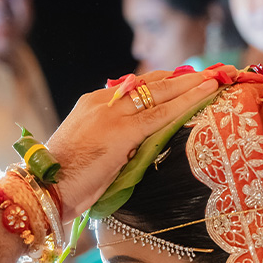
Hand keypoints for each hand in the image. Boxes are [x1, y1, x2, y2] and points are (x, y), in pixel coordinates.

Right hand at [47, 71, 218, 218]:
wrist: (45, 189)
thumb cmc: (63, 182)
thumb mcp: (88, 151)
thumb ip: (113, 140)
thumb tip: (138, 145)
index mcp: (91, 103)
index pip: (134, 86)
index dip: (162, 83)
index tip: (183, 79)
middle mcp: (102, 101)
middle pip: (150, 83)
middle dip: (182, 78)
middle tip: (208, 72)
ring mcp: (112, 114)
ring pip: (161, 93)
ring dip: (191, 84)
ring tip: (216, 77)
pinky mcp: (123, 131)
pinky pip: (162, 113)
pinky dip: (188, 101)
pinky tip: (207, 92)